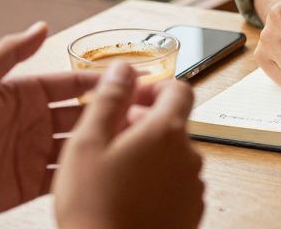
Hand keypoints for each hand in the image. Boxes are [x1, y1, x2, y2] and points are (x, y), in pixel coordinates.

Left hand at [0, 22, 154, 217]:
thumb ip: (10, 51)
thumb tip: (41, 25)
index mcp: (21, 94)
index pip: (68, 83)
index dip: (97, 81)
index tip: (128, 79)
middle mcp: (31, 122)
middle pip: (80, 113)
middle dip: (108, 111)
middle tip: (139, 112)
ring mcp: (32, 153)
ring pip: (79, 143)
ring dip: (102, 140)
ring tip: (131, 139)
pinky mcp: (30, 184)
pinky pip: (65, 175)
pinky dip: (86, 170)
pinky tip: (104, 165)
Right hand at [54, 63, 203, 228]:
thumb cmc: (94, 207)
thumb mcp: (87, 144)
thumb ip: (109, 99)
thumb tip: (123, 68)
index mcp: (166, 131)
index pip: (179, 88)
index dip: (154, 89)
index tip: (130, 101)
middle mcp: (189, 155)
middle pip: (173, 124)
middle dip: (144, 124)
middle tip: (109, 141)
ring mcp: (193, 186)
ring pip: (173, 156)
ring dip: (150, 155)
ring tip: (114, 175)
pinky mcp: (191, 211)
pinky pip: (176, 184)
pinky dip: (157, 183)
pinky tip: (128, 197)